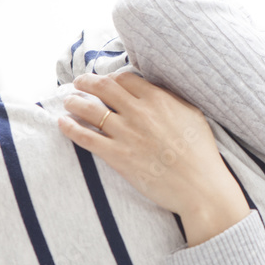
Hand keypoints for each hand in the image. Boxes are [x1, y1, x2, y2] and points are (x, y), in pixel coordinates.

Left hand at [59, 72, 249, 245]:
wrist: (199, 187)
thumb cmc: (201, 154)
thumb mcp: (192, 115)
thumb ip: (172, 100)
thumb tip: (157, 91)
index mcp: (158, 99)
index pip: (125, 78)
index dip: (112, 78)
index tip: (106, 82)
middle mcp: (139, 112)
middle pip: (103, 87)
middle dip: (86, 82)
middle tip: (79, 83)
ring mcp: (126, 134)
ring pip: (89, 109)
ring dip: (74, 102)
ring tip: (68, 101)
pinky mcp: (117, 156)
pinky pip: (85, 137)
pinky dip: (70, 127)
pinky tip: (62, 123)